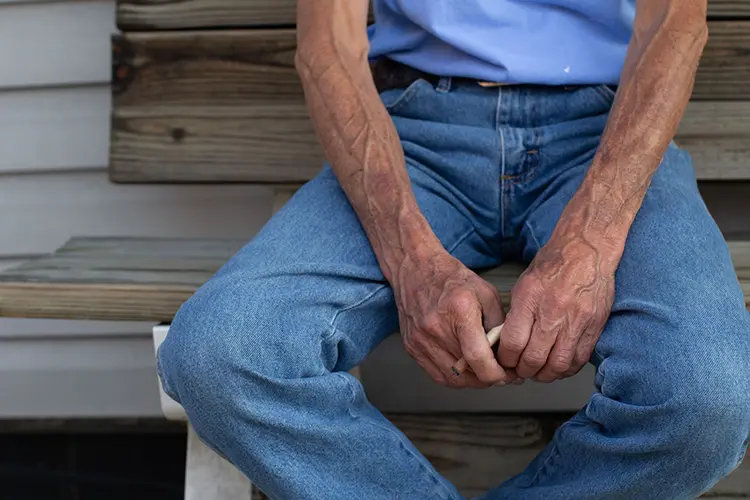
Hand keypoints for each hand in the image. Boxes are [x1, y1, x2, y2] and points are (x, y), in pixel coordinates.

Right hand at [393, 249, 516, 387]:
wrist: (416, 270)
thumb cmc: (452, 279)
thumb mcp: (486, 293)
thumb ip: (498, 324)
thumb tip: (506, 352)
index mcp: (459, 311)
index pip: (478, 357)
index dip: (497, 374)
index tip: (509, 374)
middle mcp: (436, 328)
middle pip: (467, 371)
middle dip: (489, 378)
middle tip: (502, 373)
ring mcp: (420, 340)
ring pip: (452, 378)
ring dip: (473, 381)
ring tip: (485, 371)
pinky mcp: (412, 347)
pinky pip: (438, 375)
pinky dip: (455, 377)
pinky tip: (466, 369)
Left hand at [499, 224, 616, 382]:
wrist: (587, 250)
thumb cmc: (553, 264)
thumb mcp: (524, 284)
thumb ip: (517, 314)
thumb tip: (508, 341)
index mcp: (530, 299)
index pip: (513, 343)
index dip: (506, 359)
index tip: (505, 361)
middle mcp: (553, 312)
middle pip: (534, 359)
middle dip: (524, 371)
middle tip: (521, 370)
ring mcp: (576, 321)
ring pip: (558, 365)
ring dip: (546, 375)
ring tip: (539, 372)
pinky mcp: (594, 327)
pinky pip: (579, 359)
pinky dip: (567, 369)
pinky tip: (559, 366)